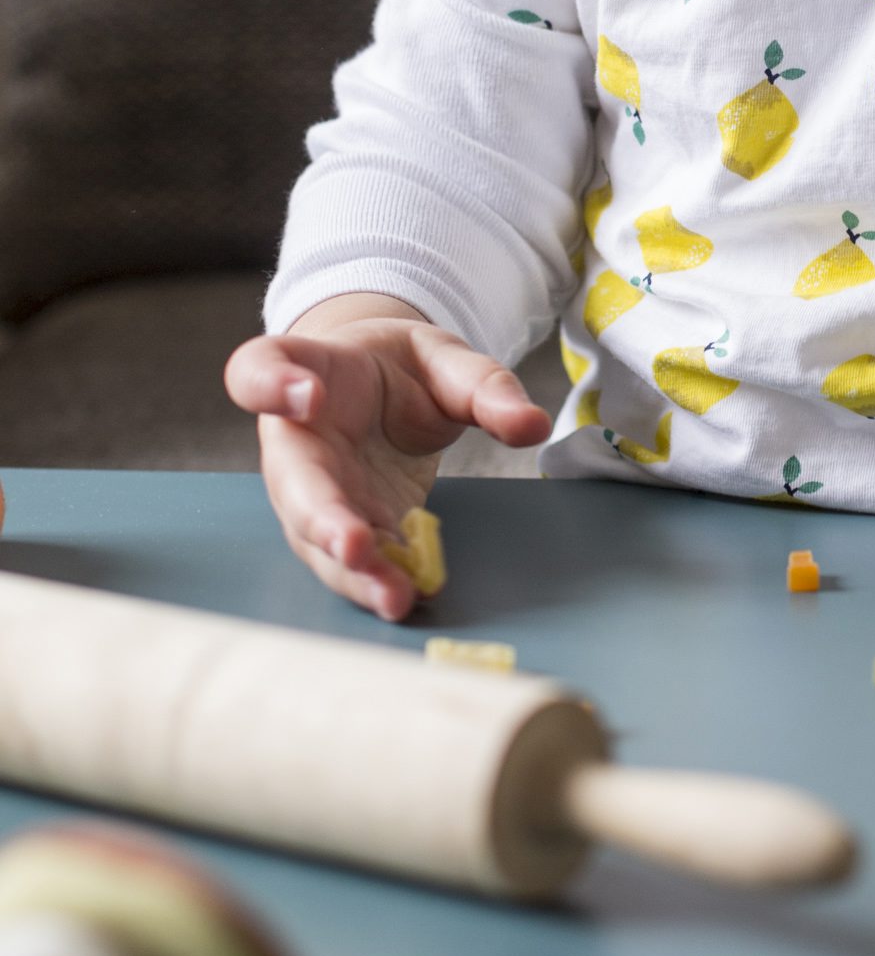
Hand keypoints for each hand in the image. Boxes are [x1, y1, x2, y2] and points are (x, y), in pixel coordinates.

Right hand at [225, 295, 550, 617]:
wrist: (381, 389)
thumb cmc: (398, 368)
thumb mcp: (445, 359)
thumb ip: (483, 386)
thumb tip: (532, 425)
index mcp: (309, 370)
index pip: (262, 366)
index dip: (273, 383)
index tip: (308, 395)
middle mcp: (295, 437)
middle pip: (291, 478)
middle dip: (321, 517)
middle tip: (355, 545)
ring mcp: (312, 489)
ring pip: (317, 536)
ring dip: (352, 571)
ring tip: (395, 596)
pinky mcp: (344, 525)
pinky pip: (353, 558)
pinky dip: (377, 580)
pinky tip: (408, 595)